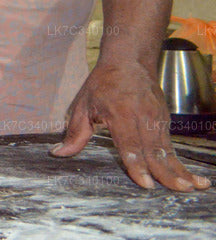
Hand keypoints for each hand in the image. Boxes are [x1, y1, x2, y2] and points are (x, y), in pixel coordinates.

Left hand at [52, 62, 209, 191]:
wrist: (129, 59)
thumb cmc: (103, 83)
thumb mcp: (83, 104)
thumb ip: (75, 132)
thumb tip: (58, 153)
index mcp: (120, 113)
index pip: (130, 144)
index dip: (137, 165)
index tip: (146, 184)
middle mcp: (142, 117)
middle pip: (154, 150)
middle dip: (166, 173)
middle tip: (178, 190)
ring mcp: (157, 117)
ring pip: (167, 149)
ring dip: (179, 170)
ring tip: (192, 187)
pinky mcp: (165, 118)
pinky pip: (171, 144)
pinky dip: (180, 160)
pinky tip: (190, 176)